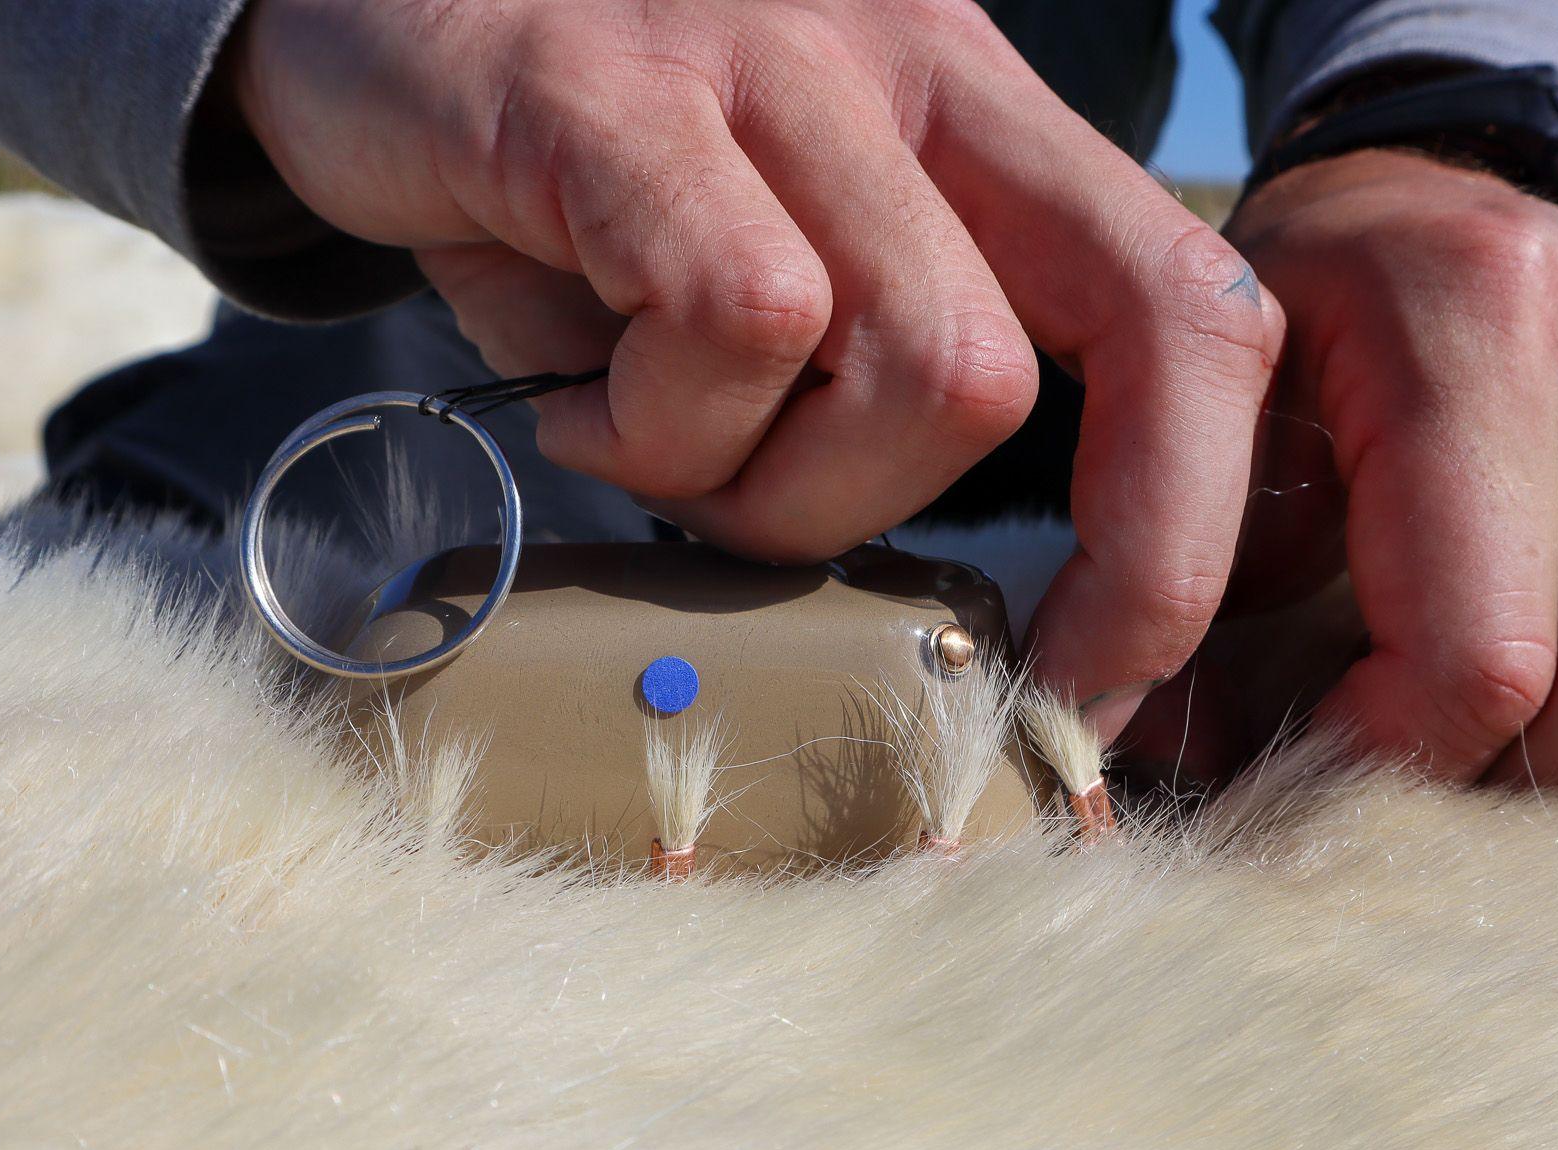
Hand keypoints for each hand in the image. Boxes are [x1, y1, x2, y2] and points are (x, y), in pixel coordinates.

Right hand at [229, 0, 1281, 718]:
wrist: (365, 11)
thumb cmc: (588, 185)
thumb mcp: (780, 265)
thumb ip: (877, 399)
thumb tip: (941, 618)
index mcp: (984, 116)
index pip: (1191, 312)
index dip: (1178, 529)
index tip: (1088, 675)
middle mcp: (912, 63)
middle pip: (1032, 372)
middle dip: (892, 524)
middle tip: (782, 551)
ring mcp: (775, 60)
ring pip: (919, 364)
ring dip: (766, 489)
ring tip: (640, 439)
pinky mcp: (616, 93)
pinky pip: (738, 319)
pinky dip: (658, 427)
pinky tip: (577, 407)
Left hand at [1140, 150, 1557, 807]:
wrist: (1416, 216)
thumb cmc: (1292, 332)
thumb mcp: (1208, 421)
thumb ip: (1193, 577)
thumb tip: (1192, 758)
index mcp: (1474, 316)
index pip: (1480, 656)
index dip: (1389, 765)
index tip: (1306, 772)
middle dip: (1487, 796)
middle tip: (1382, 787)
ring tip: (1461, 753)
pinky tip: (1546, 716)